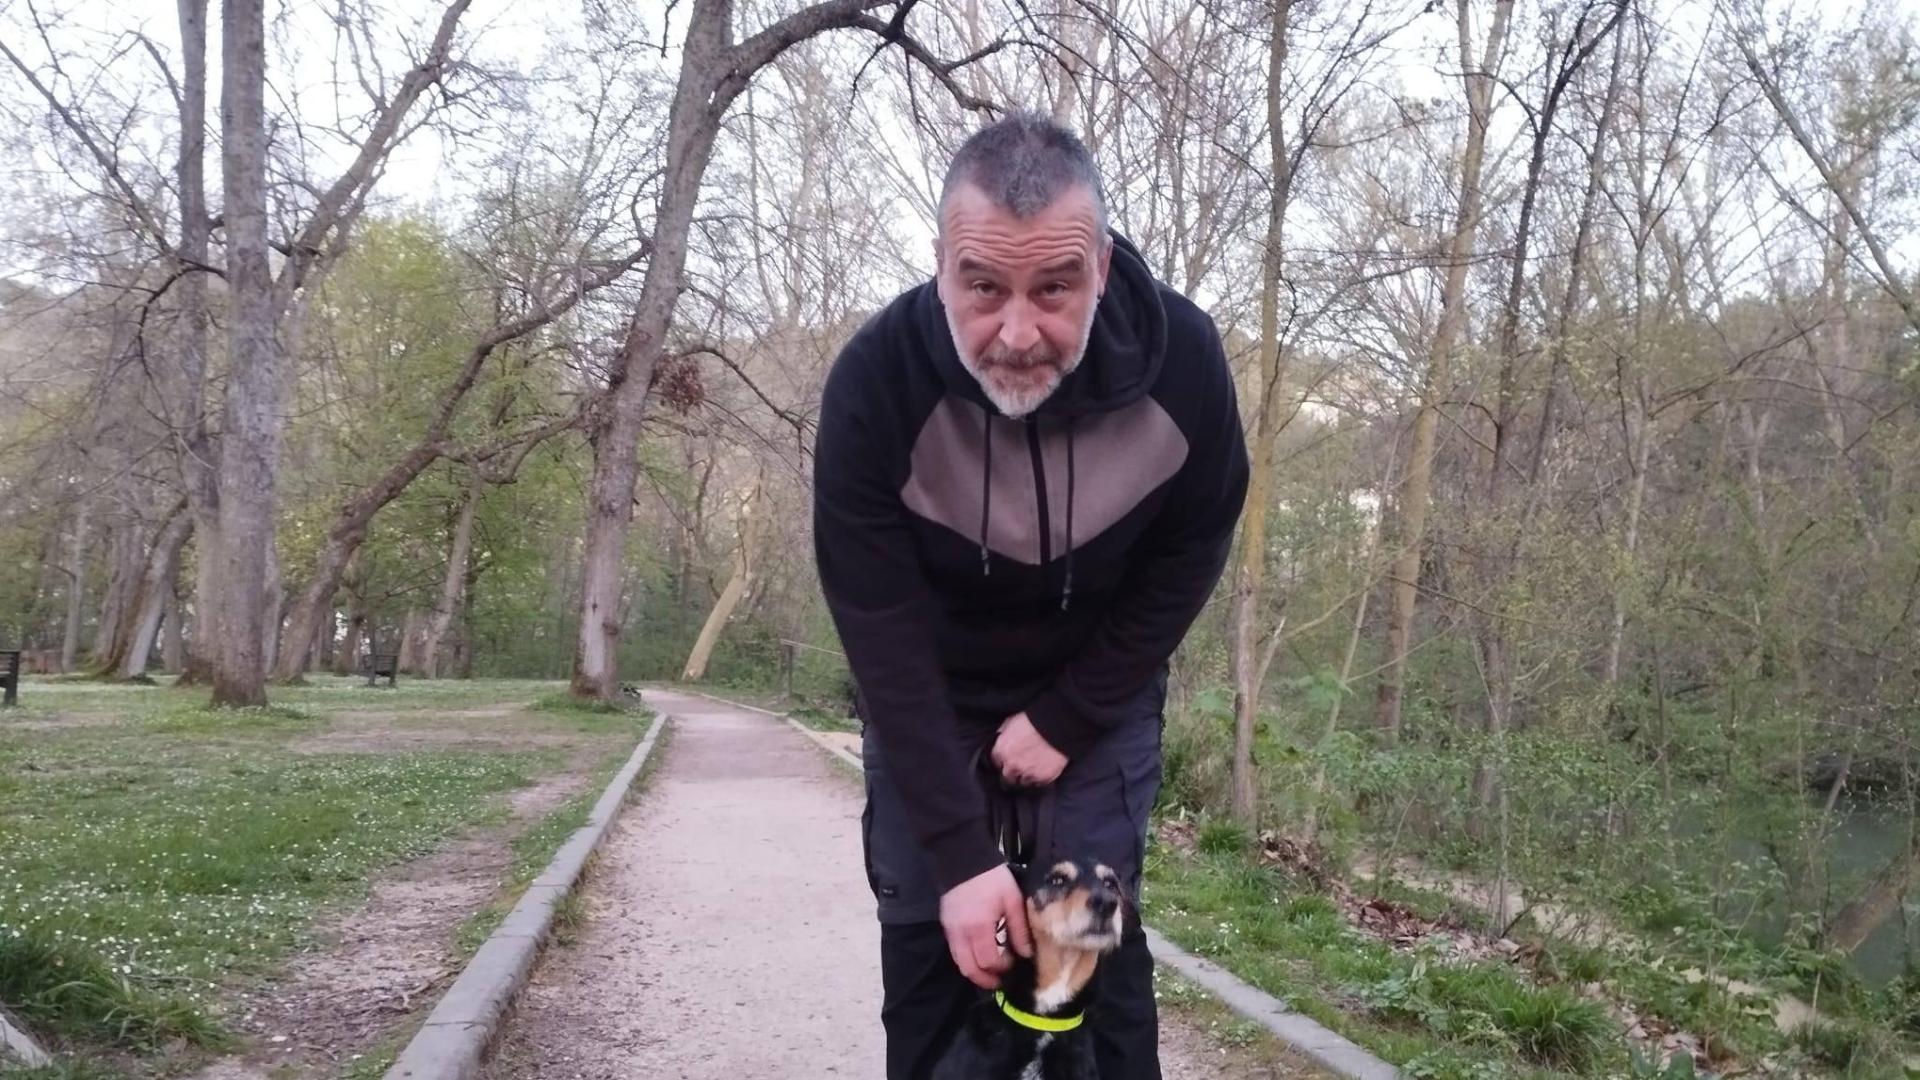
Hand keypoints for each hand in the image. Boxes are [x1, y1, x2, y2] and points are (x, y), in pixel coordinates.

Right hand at [939, 864, 1031, 989]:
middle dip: (986, 979)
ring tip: (989, 976)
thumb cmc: (992, 878)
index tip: (1014, 964)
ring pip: (960, 963)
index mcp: (980, 927)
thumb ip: (1019, 928)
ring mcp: (951, 931)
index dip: (1003, 967)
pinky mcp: (946, 926)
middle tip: (1000, 982)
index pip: (990, 960)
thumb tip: (1026, 953)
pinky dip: (966, 961)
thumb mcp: (1012, 899)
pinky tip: (978, 959)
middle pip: (971, 968)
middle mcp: (962, 934)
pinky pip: (955, 952)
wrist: (963, 859)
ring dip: (975, 974)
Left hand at [991, 712, 1067, 787]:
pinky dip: (1040, 778)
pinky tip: (1043, 769)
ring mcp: (1028, 774)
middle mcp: (1012, 766)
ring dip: (1027, 776)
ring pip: (1023, 782)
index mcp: (1002, 751)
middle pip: (1008, 777)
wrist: (1057, 726)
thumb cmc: (1034, 720)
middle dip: (1013, 772)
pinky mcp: (1043, 778)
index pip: (996, 762)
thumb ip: (1003, 734)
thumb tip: (1001, 738)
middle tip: (1021, 765)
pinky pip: (1038, 784)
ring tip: (1034, 767)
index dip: (1003, 760)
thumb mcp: (1012, 721)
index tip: (1008, 759)